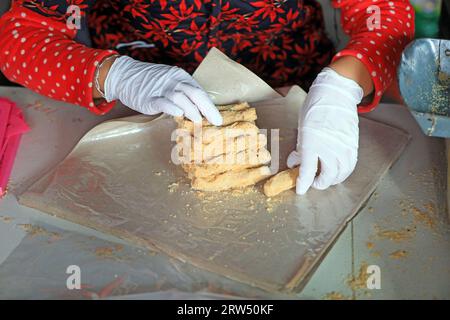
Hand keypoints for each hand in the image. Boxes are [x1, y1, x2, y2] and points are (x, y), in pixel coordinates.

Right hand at [103, 56, 222, 125]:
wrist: (125, 75)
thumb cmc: (151, 83)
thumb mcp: (171, 85)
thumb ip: (184, 97)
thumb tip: (199, 114)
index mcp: (182, 78)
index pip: (200, 92)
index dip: (211, 107)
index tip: (218, 120)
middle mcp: (174, 80)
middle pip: (195, 94)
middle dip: (207, 109)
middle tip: (215, 123)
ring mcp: (162, 88)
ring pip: (180, 98)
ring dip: (191, 110)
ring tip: (199, 122)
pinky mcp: (149, 97)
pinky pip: (162, 101)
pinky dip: (171, 108)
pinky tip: (178, 114)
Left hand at [287, 67, 362, 194]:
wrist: (336, 94)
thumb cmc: (315, 109)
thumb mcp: (301, 129)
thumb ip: (300, 149)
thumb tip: (294, 163)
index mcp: (312, 144)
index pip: (307, 172)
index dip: (303, 184)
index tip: (300, 190)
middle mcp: (329, 148)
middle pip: (327, 177)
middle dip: (319, 183)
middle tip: (313, 182)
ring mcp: (344, 147)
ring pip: (341, 174)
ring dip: (333, 180)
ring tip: (325, 178)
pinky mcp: (353, 145)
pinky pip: (350, 165)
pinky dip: (344, 171)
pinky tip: (337, 170)